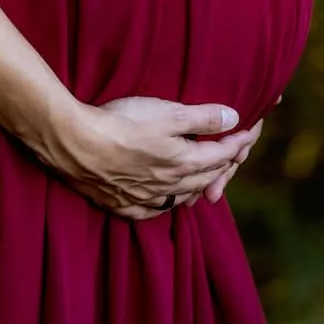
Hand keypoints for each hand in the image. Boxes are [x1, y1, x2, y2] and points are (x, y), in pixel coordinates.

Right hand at [50, 96, 262, 221]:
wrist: (75, 144)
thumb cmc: (121, 123)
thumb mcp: (167, 112)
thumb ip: (202, 117)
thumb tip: (235, 119)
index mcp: (183, 162)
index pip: (221, 155)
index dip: (238, 143)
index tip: (249, 131)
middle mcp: (169, 186)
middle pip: (204, 179)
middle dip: (223, 165)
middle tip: (231, 154)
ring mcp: (144, 198)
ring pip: (180, 197)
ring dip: (197, 187)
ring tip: (203, 178)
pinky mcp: (121, 203)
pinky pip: (151, 210)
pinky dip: (164, 204)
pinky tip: (162, 200)